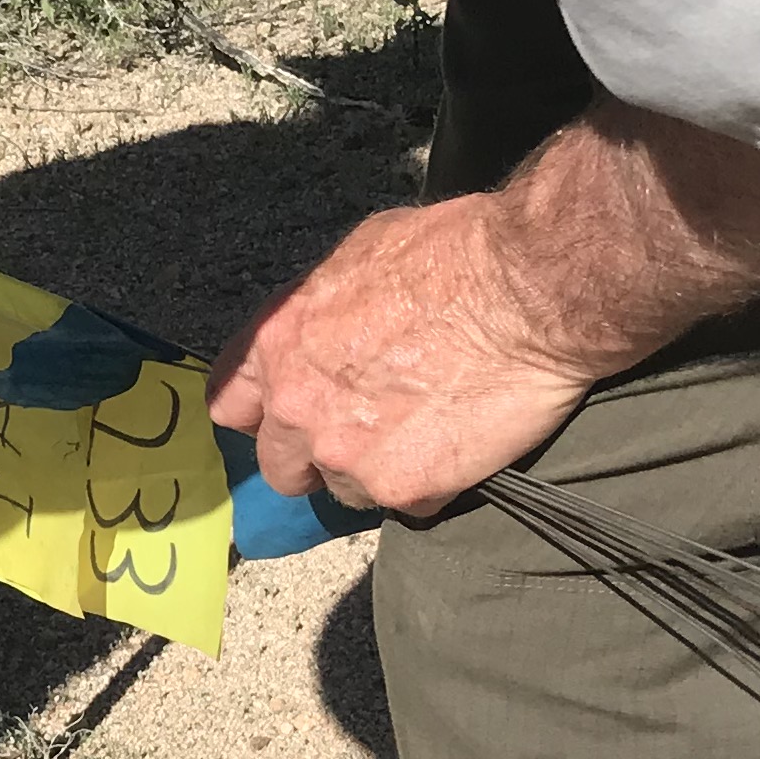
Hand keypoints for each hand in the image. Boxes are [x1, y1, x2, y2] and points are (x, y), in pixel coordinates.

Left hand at [207, 194, 595, 517]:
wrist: (527, 288)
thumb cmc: (453, 253)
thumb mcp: (358, 256)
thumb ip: (320, 313)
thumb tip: (323, 332)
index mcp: (278, 342)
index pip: (231, 406)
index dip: (263, 415)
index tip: (287, 418)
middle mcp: (297, 404)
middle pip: (281, 466)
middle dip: (317, 457)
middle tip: (368, 435)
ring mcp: (346, 452)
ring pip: (345, 491)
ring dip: (378, 472)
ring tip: (426, 434)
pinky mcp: (402, 487)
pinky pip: (407, 505)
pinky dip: (432, 485)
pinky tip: (461, 445)